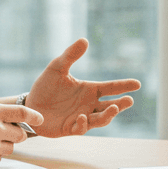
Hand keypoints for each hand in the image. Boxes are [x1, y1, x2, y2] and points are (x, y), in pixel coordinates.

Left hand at [27, 38, 141, 137]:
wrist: (29, 105)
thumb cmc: (45, 87)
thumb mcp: (56, 68)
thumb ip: (70, 55)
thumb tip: (84, 40)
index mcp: (89, 90)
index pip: (110, 87)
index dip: (123, 86)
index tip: (137, 84)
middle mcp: (88, 105)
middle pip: (110, 106)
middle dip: (120, 105)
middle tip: (129, 100)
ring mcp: (81, 118)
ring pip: (100, 119)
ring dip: (107, 115)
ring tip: (113, 108)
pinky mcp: (70, 128)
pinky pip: (81, 128)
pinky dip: (83, 124)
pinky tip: (81, 117)